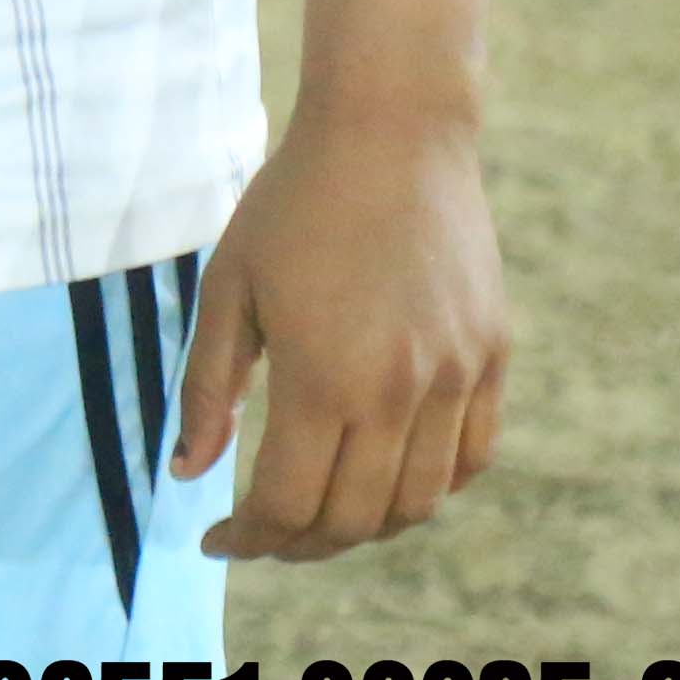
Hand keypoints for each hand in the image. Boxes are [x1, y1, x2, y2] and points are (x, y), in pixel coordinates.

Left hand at [172, 106, 506, 559]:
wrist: (392, 134)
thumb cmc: (293, 205)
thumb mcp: (230, 288)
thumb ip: (209, 387)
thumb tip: (188, 472)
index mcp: (324, 379)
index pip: (289, 504)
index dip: (250, 538)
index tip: (218, 539)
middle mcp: (398, 393)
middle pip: (355, 519)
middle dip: (300, 544)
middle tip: (264, 535)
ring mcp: (455, 378)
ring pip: (419, 501)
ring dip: (366, 526)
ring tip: (321, 512)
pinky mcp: (492, 358)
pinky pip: (471, 457)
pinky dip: (431, 486)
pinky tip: (389, 475)